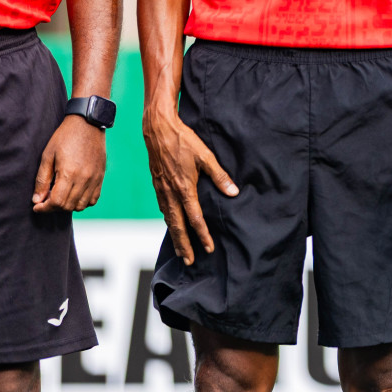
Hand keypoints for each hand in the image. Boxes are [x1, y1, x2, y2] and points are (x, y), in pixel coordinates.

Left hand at [32, 115, 107, 212]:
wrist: (88, 124)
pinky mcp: (101, 177)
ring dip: (68, 206)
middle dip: (54, 207)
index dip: (44, 208)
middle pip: (68, 206)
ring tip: (60, 197)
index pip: (57, 202)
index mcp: (69, 173)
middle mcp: (84, 178)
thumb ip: (42, 179)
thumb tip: (37, 199)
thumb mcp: (47, 156)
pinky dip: (83, 202)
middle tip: (45, 200)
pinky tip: (74, 194)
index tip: (37, 206)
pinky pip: (93, 199)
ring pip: (81, 205)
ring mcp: (95, 178)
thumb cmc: (65, 137)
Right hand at [144, 105, 238, 263]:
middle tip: (189, 261)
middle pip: (177, 226)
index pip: (195, 218)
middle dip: (184, 245)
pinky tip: (171, 224)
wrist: (158, 130)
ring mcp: (161, 190)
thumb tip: (233, 192)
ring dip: (174, 236)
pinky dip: (168, 221)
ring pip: (168, 219)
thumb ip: (220, 176)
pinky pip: (163, 209)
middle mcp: (171, 193)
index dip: (202, 235)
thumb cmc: (184, 141)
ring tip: (180, 249)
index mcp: (184, 188)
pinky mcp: (157, 185)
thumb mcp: (206, 156)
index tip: (209, 248)